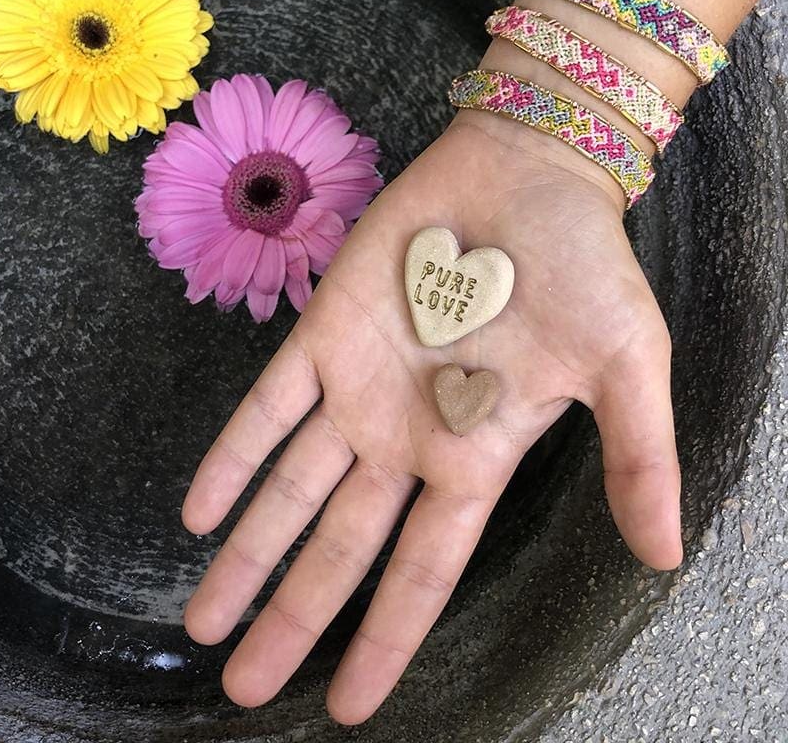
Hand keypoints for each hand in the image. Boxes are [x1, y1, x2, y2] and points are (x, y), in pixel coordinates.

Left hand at [180, 111, 682, 723]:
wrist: (528, 174)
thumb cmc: (586, 267)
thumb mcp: (628, 367)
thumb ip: (636, 458)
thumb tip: (664, 554)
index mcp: (474, 456)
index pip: (421, 570)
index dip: (385, 638)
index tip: (349, 706)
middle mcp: (406, 436)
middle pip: (339, 548)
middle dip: (292, 617)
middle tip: (245, 687)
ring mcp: (358, 388)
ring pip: (291, 488)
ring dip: (246, 551)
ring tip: (204, 620)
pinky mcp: (324, 331)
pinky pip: (267, 406)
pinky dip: (233, 457)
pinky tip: (198, 511)